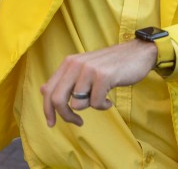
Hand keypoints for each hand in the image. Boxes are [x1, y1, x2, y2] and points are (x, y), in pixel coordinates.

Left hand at [40, 39, 156, 126]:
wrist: (136, 53)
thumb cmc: (109, 65)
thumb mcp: (84, 69)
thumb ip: (65, 80)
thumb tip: (42, 90)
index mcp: (68, 63)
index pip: (49, 89)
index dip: (47, 110)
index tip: (52, 123)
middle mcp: (75, 64)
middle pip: (57, 99)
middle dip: (65, 116)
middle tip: (78, 122)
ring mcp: (88, 69)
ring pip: (77, 103)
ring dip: (90, 107)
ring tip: (101, 100)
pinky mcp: (103, 76)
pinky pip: (95, 103)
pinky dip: (103, 106)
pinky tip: (109, 99)